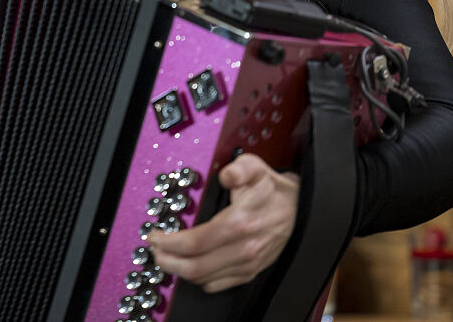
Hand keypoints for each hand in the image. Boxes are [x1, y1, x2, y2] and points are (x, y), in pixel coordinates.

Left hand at [146, 153, 299, 292]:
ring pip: (204, 278)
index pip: (195, 243)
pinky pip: (218, 284)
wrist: (298, 209)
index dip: (169, 242)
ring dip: (179, 270)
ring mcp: (247, 263)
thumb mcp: (256, 168)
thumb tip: (226, 175)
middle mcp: (243, 248)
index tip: (155, 236)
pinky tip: (189, 266)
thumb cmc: (272, 190)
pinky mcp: (250, 272)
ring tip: (166, 258)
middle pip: (195, 266)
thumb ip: (238, 169)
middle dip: (168, 261)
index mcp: (239, 223)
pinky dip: (199, 279)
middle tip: (155, 250)